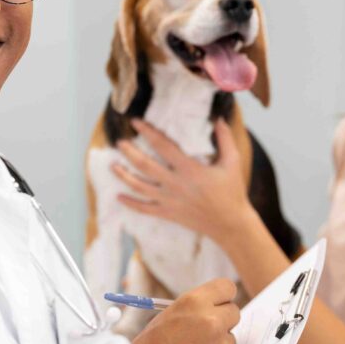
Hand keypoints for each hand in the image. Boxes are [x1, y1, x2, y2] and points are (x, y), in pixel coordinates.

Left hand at [113, 118, 250, 245]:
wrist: (230, 224)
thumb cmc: (232, 192)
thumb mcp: (232, 163)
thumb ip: (225, 139)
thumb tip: (219, 119)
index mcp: (189, 169)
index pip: (163, 146)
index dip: (148, 132)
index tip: (135, 123)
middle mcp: (175, 184)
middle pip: (145, 165)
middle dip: (130, 153)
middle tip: (119, 142)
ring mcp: (170, 200)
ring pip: (140, 187)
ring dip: (124, 176)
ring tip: (112, 166)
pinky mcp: (168, 213)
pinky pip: (145, 209)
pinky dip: (131, 203)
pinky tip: (119, 197)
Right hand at [118, 278, 239, 343]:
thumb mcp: (163, 320)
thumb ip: (190, 311)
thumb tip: (209, 309)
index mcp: (193, 303)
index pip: (226, 287)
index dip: (221, 297)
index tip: (218, 304)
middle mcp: (211, 321)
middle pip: (233, 312)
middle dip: (222, 320)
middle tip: (205, 333)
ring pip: (230, 339)